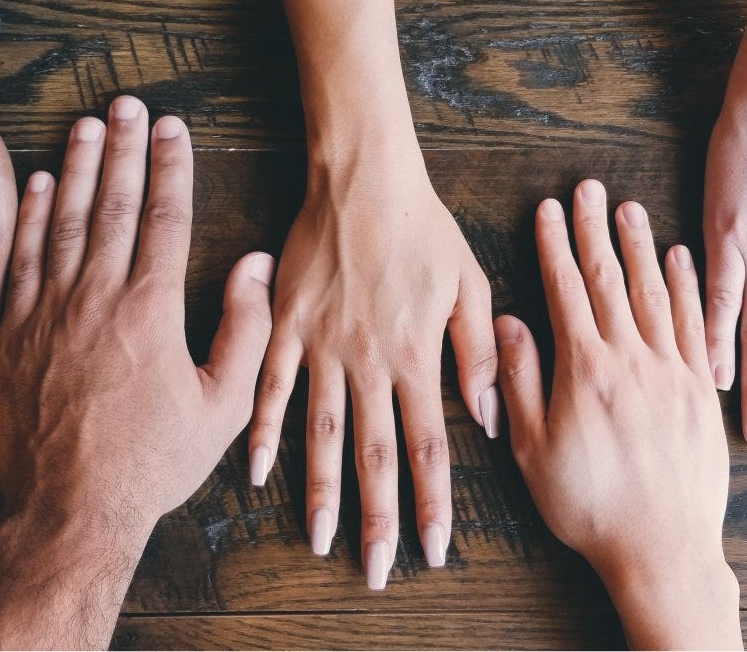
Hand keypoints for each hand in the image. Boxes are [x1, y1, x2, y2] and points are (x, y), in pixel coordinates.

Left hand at [0, 98, 273, 516]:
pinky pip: (20, 259)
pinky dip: (30, 217)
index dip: (171, 167)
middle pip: (111, 205)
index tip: (174, 128)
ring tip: (86, 123)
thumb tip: (254, 265)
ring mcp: (47, 313)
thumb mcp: (222, 406)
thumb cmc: (151, 463)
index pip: (163, 218)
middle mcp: (95, 299)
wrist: (68, 510)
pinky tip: (39, 184)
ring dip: (76, 167)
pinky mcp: (10, 333)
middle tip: (129, 104)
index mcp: (150, 311)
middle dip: (123, 148)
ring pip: (63, 221)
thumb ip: (245, 330)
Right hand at [247, 141, 496, 587]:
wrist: (363, 177)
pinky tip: (256, 473)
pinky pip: (271, 387)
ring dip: (320, 491)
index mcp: (417, 355)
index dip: (433, 503)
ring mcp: (323, 345)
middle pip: (374, 454)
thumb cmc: (424, 227)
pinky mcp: (287, 325)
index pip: (429, 446)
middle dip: (378, 518)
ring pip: (321, 433)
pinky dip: (263, 431)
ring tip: (319, 539)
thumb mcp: (469, 284)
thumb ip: (478, 354)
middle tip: (377, 570)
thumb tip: (489, 418)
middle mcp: (369, 361)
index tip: (434, 549)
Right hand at [496, 180, 739, 649]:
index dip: (555, 245)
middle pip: (610, 280)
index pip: (567, 290)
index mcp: (585, 370)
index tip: (549, 209)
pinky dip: (687, 287)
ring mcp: (673, 372)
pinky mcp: (701, 391)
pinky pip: (695, 324)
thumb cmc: (589, 506)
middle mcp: (632, 359)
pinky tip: (680, 260)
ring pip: (655, 293)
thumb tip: (507, 323)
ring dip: (640, 247)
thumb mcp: (532, 449)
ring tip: (629, 208)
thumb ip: (519, 381)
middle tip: (589, 188)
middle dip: (595, 230)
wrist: (663, 549)